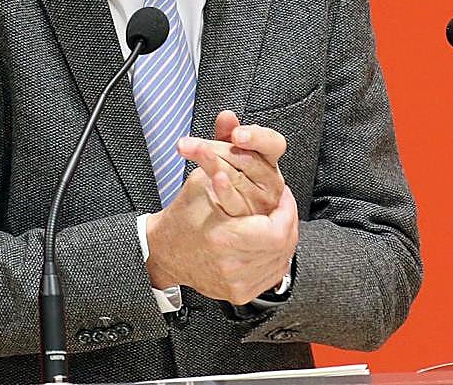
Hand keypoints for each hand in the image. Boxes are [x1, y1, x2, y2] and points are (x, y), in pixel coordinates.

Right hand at [145, 171, 298, 304]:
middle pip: (284, 245)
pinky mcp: (241, 294)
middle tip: (283, 205)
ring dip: (284, 238)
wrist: (165, 253)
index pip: (277, 231)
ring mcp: (238, 284)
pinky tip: (269, 241)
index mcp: (225, 238)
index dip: (287, 211)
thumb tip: (254, 159)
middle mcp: (233, 266)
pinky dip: (276, 256)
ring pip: (282, 260)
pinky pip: (273, 274)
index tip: (284, 197)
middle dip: (288, 221)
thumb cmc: (182, 220)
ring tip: (276, 220)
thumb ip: (229, 169)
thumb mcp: (201, 185)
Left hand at [176, 110, 287, 216]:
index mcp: (269, 159)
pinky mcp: (246, 219)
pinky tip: (215, 179)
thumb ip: (227, 134)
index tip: (237, 135)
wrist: (207, 215)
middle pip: (247, 159)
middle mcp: (270, 181)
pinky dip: (224, 189)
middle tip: (192, 143)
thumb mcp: (225, 153)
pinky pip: (234, 201)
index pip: (273, 143)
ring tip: (194, 151)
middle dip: (216, 148)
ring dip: (213, 163)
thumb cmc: (223, 180)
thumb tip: (227, 116)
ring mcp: (260, 202)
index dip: (257, 137)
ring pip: (238, 177)